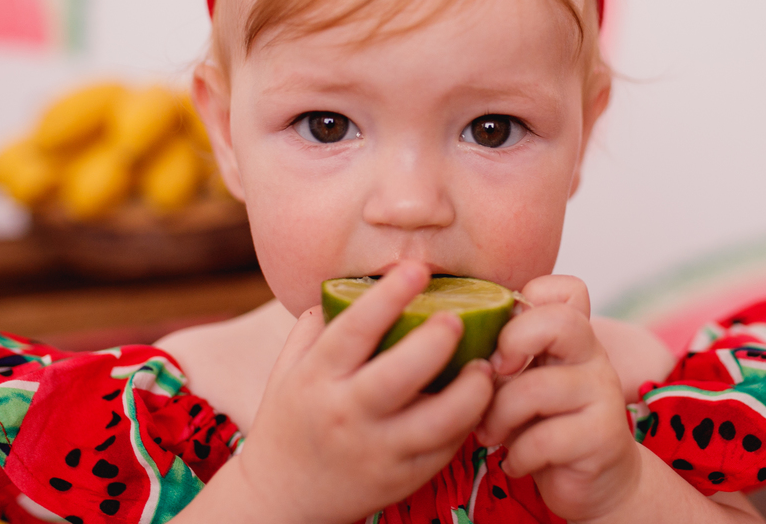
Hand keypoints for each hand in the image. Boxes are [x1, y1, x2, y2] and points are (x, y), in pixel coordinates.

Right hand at [231, 261, 494, 523]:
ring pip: (437, 422)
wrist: (282, 497)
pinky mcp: (402, 479)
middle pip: (399, 375)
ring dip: (470, 391)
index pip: (354, 329)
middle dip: (435, 341)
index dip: (389, 296)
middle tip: (458, 317)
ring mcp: (377, 451)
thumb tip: (356, 280)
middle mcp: (346, 414)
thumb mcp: (288, 369)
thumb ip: (316, 325)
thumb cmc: (291, 420)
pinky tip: (476, 398)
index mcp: (316, 378)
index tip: (416, 268)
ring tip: (484, 366)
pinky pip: (445, 449)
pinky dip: (467, 422)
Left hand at [475, 275, 640, 522]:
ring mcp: (603, 394)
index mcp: (570, 334)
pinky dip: (518, 455)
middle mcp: (593, 355)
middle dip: (512, 344)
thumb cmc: (542, 423)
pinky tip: (516, 461)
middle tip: (491, 377)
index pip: (564, 289)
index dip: (526, 301)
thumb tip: (446, 336)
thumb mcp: (518, 381)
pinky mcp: (604, 437)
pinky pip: (544, 439)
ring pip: (536, 388)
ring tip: (490, 435)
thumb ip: (499, 355)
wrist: (595, 482)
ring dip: (498, 417)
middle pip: (560, 321)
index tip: (500, 339)